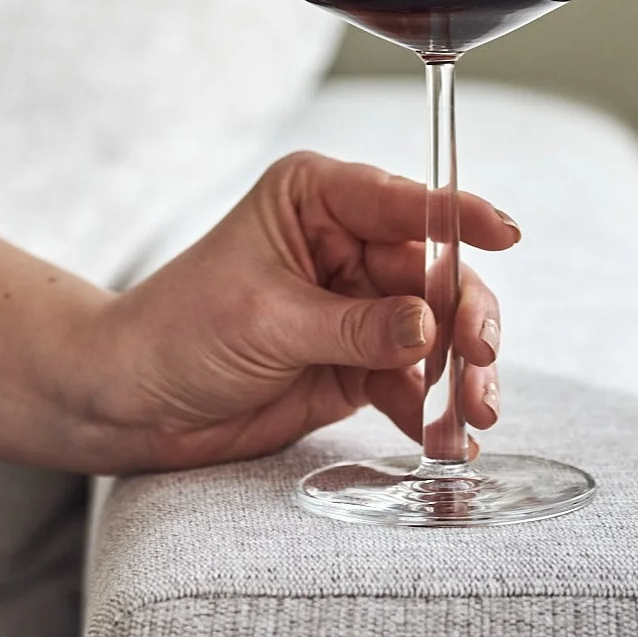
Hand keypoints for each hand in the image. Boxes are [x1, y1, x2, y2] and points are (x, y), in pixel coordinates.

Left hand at [73, 151, 518, 473]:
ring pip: (434, 329)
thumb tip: (430, 324)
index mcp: (318, 197)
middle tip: (477, 362)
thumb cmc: (180, 329)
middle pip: (434, 271)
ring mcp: (356, 304)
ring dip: (458, 373)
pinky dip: (431, 408)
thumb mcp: (269, 319)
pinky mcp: (356, 361)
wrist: (132, 400)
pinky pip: (411, 378)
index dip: (459, 215)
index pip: (404, 200)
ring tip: (470, 417)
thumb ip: (356, 324)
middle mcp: (346, 242)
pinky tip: (445, 439)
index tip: (505, 231)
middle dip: (464, 317)